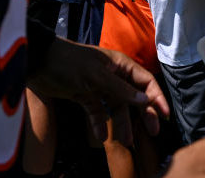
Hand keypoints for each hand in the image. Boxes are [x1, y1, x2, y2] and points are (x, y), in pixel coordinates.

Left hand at [26, 39, 169, 146]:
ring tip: (126, 141)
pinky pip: (97, 112)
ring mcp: (99, 86)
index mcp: (120, 66)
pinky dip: (99, 123)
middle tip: (152, 132)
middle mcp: (113, 76)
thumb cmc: (71, 63)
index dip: (157, 98)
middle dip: (143, 115)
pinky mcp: (85, 95)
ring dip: (121, 123)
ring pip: (116, 108)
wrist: (39, 63)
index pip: (146, 82)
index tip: (165, 115)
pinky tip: (100, 135)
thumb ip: (122, 90)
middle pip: (134, 97)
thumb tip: (145, 101)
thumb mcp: (97, 76)